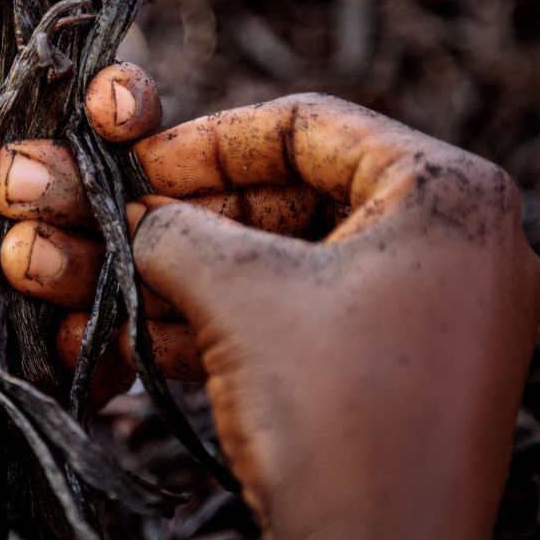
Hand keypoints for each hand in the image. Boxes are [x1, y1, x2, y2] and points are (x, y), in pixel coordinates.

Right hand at [0, 70, 539, 539]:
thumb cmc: (334, 412)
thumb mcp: (239, 292)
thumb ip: (174, 230)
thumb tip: (134, 217)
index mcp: (447, 195)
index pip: (310, 126)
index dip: (210, 140)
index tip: (140, 162)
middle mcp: (448, 248)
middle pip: (285, 201)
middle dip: (182, 222)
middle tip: (112, 228)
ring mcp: (418, 317)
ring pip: (276, 270)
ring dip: (178, 280)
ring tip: (91, 284)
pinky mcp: (383, 375)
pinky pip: (288, 324)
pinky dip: (211, 325)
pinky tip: (123, 336)